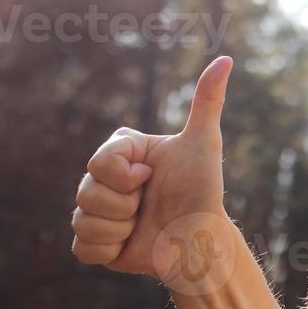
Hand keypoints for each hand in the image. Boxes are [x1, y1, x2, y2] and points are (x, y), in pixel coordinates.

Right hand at [70, 57, 242, 293]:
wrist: (197, 241)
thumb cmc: (202, 190)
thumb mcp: (204, 142)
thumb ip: (208, 100)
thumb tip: (226, 59)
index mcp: (124, 152)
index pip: (99, 161)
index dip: (126, 176)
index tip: (151, 177)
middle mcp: (107, 178)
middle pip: (86, 191)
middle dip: (124, 205)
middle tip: (148, 204)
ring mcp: (99, 210)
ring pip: (81, 219)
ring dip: (118, 228)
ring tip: (141, 224)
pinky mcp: (96, 242)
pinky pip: (81, 247)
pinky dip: (108, 249)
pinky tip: (130, 244)